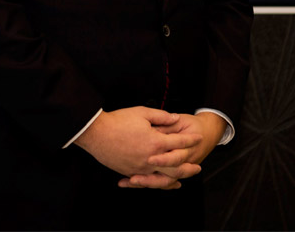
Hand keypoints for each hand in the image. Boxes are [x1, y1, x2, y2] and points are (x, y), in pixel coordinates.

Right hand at [74, 107, 202, 188]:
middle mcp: (150, 158)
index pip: (179, 142)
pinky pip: (148, 181)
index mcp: (155, 142)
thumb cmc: (117, 121)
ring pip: (163, 178)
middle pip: (176, 166)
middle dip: (189, 167)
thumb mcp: (141, 113)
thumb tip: (175, 118)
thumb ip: (161, 116)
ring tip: (183, 179)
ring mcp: (140, 168)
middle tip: (198, 168)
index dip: (190, 139)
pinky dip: (158, 183)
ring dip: (176, 178)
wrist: (96, 133)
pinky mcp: (130, 172)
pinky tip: (162, 182)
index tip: (197, 137)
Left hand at [138, 111, 225, 179]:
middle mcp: (183, 162)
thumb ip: (167, 125)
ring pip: (164, 182)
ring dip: (147, 182)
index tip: (149, 160)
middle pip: (168, 176)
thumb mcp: (181, 121)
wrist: (207, 133)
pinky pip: (160, 181)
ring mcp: (178, 169)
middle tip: (135, 178)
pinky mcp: (173, 172)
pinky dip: (146, 183)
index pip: (175, 158)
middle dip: (150, 178)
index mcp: (187, 149)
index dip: (162, 160)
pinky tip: (130, 182)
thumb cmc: (193, 125)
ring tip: (131, 181)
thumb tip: (153, 129)